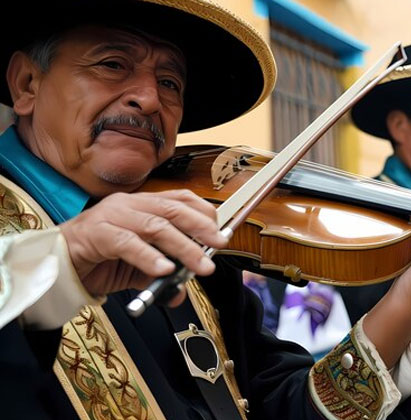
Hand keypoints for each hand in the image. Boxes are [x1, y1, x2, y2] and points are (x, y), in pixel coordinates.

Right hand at [60, 189, 227, 305]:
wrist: (58, 265)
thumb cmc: (99, 259)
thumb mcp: (138, 270)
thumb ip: (160, 278)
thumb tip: (180, 293)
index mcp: (143, 205)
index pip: (180, 199)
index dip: (203, 213)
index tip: (221, 232)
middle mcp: (129, 205)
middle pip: (173, 209)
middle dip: (201, 227)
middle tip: (219, 245)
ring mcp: (112, 216)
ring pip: (155, 226)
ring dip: (182, 247)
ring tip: (199, 265)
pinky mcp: (96, 233)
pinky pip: (127, 243)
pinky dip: (148, 257)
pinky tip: (164, 269)